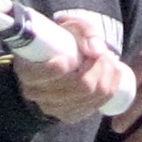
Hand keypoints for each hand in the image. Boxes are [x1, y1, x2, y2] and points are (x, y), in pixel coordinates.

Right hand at [12, 12, 132, 124]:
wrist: (52, 60)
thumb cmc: (58, 40)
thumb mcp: (68, 26)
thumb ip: (84, 31)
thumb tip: (98, 50)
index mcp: (29, 71)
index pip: (53, 72)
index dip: (69, 65)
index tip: (75, 54)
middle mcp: (37, 94)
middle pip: (81, 86)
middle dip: (100, 67)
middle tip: (105, 52)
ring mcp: (54, 108)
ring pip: (92, 96)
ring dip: (108, 76)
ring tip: (109, 59)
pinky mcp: (69, 115)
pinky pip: (96, 105)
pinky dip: (110, 88)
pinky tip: (112, 74)